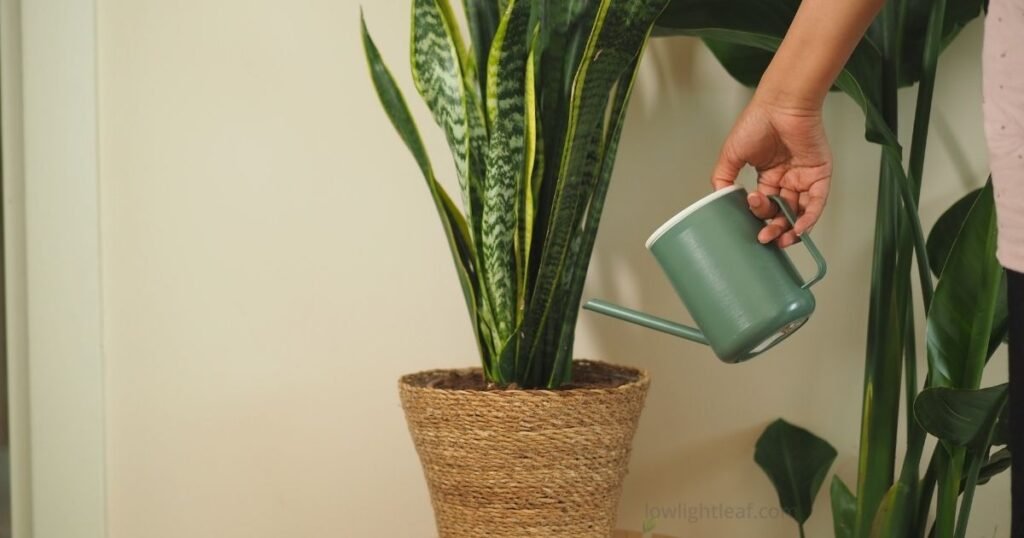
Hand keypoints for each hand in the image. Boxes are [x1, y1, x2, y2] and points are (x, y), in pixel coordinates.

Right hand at [711, 95, 831, 247]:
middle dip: (773, 227)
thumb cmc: (756, 122)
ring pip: (800, 211)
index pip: (764, 204)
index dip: (757, 214)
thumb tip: (718, 200)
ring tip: (781, 239)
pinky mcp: (820, 174)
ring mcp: (804, 177)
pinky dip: (809, 218)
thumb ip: (723, 178)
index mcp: (768, 175)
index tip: (749, 219)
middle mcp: (787, 178)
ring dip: (792, 229)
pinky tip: (798, 229)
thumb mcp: (731, 154)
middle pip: (782, 212)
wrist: (780, 105)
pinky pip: (817, 202)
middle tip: (765, 237)